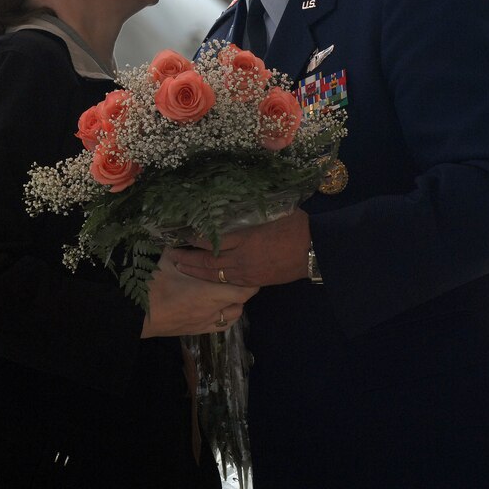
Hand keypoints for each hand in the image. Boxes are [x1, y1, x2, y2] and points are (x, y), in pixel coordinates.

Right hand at [141, 248, 258, 337]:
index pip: (243, 291)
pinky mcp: (197, 331)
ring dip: (235, 305)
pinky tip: (218, 308)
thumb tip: (186, 234)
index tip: (249, 271)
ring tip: (227, 292)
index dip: (250, 283)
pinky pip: (221, 326)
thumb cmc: (152, 287)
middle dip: (243, 291)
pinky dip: (225, 317)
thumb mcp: (165, 262)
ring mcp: (205, 323)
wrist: (136, 315)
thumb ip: (179, 248)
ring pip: (233, 316)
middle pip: (241, 304)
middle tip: (238, 278)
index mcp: (208, 293)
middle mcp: (212, 310)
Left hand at [171, 209, 310, 286]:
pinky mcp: (255, 282)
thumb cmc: (296, 226)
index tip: (182, 235)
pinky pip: (230, 282)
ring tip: (183, 268)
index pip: (213, 240)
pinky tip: (206, 277)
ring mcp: (248, 272)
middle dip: (189, 260)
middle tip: (173, 256)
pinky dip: (215, 280)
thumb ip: (250, 214)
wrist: (315, 249)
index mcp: (246, 238)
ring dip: (198, 272)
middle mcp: (243, 257)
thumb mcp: (271, 213)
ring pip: (216, 275)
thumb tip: (234, 206)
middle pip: (209, 261)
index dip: (195, 239)